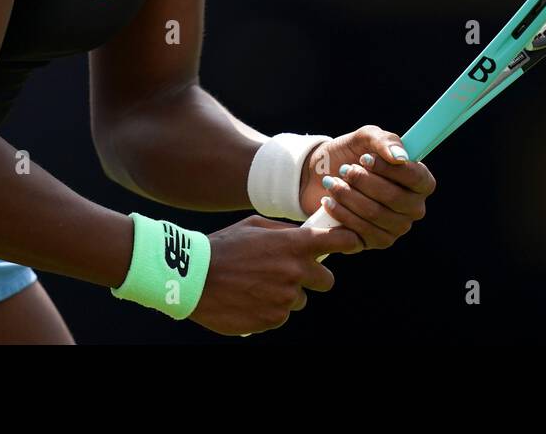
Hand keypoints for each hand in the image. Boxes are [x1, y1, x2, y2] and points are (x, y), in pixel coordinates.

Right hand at [189, 215, 361, 335]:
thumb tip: (307, 234)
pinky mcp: (273, 319)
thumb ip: (285, 232)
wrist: (193, 278)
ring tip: (257, 284)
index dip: (349, 241)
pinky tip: (249, 298)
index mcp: (293, 244)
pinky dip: (269, 309)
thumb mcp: (255, 226)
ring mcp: (285, 299)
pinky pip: (280, 315)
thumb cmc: (224, 247)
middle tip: (292, 272)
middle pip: (326, 280)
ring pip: (299, 299)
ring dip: (286, 293)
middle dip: (314, 277)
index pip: (339, 241)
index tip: (352, 242)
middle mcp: (295, 272)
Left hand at [299, 125, 436, 248]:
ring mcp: (397, 227)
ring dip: (348, 195)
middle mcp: (414, 207)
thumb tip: (400, 157)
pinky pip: (361, 232)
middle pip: (394, 197)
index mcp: (420, 181)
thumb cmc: (350, 155)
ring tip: (332, 182)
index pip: (416, 178)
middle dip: (363, 181)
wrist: (320, 176)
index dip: (390, 169)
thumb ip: (385, 141)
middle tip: (345, 169)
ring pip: (374, 214)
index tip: (365, 158)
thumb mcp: (366, 138)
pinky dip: (341, 213)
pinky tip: (329, 201)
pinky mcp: (376, 242)